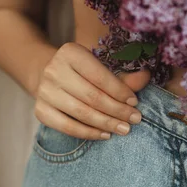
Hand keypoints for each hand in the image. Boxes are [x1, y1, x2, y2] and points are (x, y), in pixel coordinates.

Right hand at [35, 42, 150, 139]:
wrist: (49, 74)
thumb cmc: (83, 71)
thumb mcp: (101, 66)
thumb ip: (123, 75)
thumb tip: (146, 77)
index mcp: (70, 52)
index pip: (100, 76)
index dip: (120, 91)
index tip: (135, 102)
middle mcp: (54, 70)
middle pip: (92, 96)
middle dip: (117, 110)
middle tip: (135, 119)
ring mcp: (44, 91)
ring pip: (81, 113)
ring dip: (106, 123)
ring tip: (124, 129)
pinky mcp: (40, 111)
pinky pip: (67, 127)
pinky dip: (88, 133)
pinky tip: (104, 134)